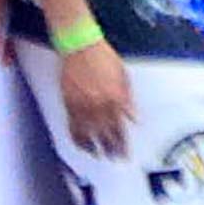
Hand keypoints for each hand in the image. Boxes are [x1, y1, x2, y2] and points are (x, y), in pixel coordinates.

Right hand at [59, 38, 134, 154]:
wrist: (80, 44)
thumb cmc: (104, 57)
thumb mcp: (124, 76)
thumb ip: (129, 99)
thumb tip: (135, 120)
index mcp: (115, 99)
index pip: (120, 128)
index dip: (123, 144)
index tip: (125, 155)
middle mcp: (99, 104)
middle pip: (106, 134)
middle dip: (111, 149)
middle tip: (115, 160)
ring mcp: (83, 102)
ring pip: (88, 132)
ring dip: (93, 146)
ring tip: (97, 156)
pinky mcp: (68, 99)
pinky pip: (72, 123)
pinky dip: (76, 135)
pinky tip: (80, 144)